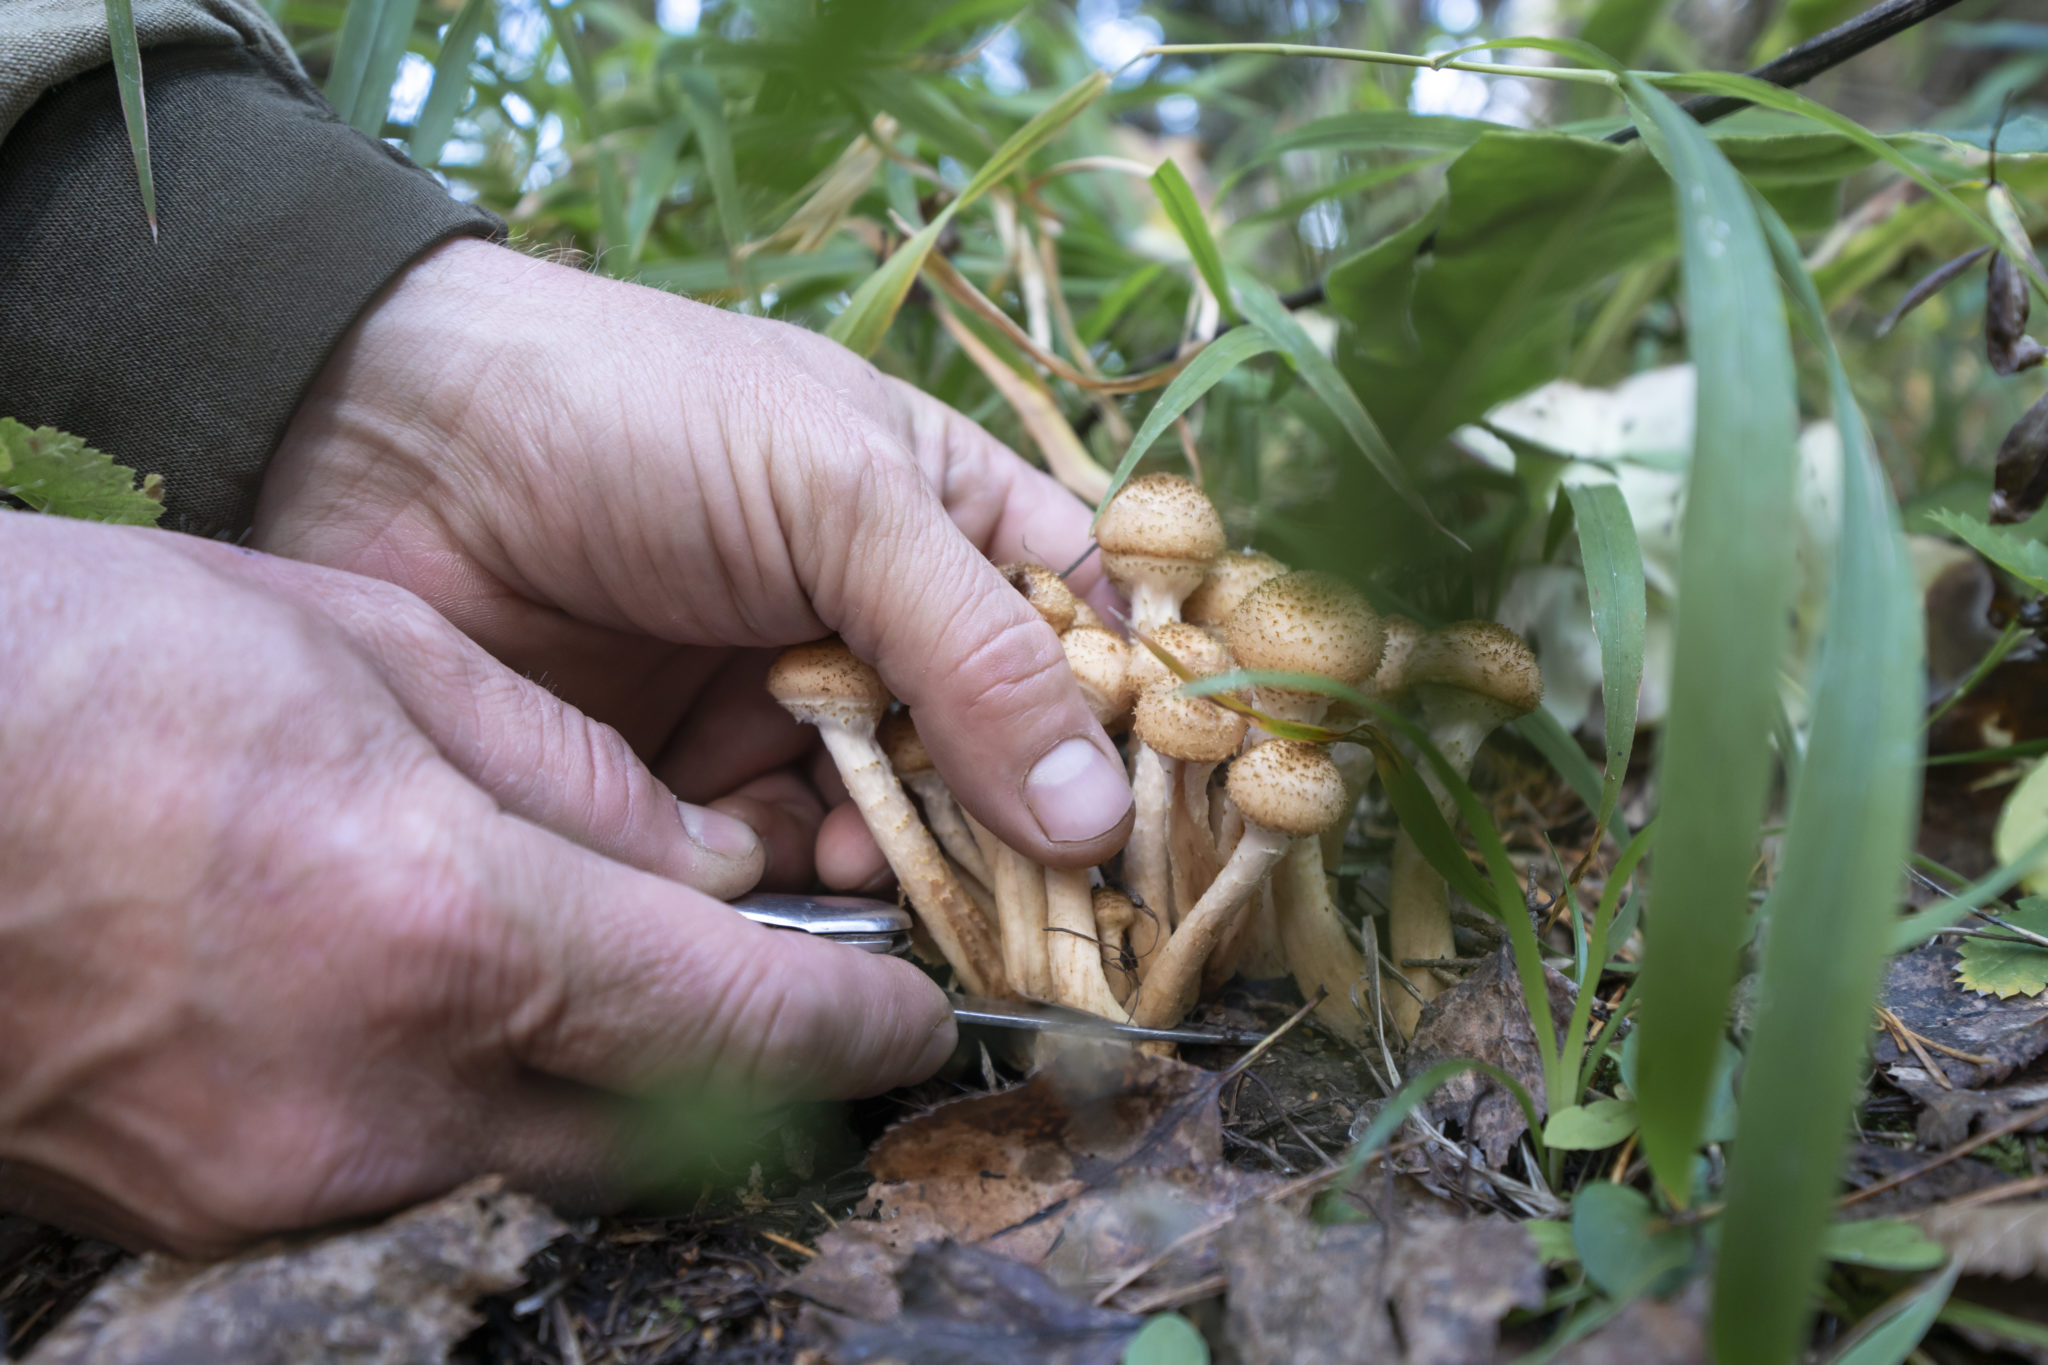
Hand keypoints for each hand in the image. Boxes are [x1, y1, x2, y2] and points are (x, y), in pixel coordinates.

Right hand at [0, 516, 951, 1254]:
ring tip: (612, 990)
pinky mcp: (201, 1212)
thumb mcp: (374, 652)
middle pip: (660, 1131)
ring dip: (609, 1093)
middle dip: (753, 1079)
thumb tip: (706, 870)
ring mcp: (283, 1174)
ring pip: (535, 1163)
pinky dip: (467, 1108)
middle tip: (800, 1009)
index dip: (855, 1025)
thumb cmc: (97, 666)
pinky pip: (404, 1175)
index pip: (738, 1018)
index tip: (915, 1017)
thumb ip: (572, 779)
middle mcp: (385, 1088)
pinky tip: (444, 1017)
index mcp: (450, 922)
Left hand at [254, 239, 1132, 890]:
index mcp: (952, 520)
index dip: (1135, 734)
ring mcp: (795, 709)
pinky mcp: (697, 784)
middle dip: (1024, 831)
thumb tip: (1095, 817)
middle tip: (1045, 908)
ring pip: (904, 827)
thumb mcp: (837, 499)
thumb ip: (972, 652)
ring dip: (911, 866)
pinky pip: (787, 862)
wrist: (391, 442)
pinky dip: (800, 887)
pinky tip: (791, 881)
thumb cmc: (641, 417)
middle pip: (1008, 759)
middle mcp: (889, 626)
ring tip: (894, 881)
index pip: (1091, 640)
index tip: (1166, 833)